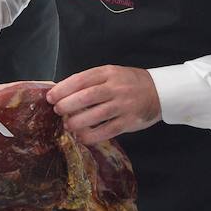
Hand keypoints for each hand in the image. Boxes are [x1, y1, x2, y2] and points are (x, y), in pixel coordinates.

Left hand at [46, 65, 161, 144]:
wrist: (160, 92)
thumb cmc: (129, 83)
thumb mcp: (111, 74)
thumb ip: (91, 81)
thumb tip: (63, 92)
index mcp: (108, 73)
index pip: (81, 79)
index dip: (63, 89)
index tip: (51, 97)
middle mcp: (116, 88)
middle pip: (86, 96)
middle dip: (67, 104)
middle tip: (57, 110)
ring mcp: (123, 105)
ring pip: (96, 114)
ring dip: (77, 122)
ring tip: (68, 124)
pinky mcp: (129, 121)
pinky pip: (107, 131)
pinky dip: (91, 136)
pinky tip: (82, 137)